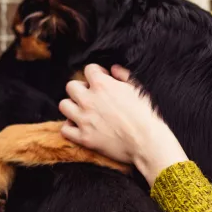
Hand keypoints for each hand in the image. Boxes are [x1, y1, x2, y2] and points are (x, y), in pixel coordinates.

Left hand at [60, 64, 188, 184]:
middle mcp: (89, 100)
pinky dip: (70, 127)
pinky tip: (80, 127)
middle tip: (91, 97)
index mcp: (103, 85)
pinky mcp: (84, 137)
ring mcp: (84, 119)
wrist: (147, 142)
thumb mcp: (139, 89)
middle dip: (80, 89)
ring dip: (72, 106)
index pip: (88, 69)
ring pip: (63, 105)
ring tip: (83, 111)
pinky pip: (65, 129)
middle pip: (71, 86)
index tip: (103, 80)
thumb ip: (124, 75)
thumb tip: (113, 69)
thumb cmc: (146, 115)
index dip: (96, 73)